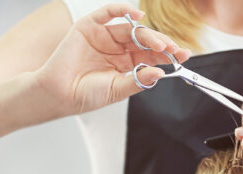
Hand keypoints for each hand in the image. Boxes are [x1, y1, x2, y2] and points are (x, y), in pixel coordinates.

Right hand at [35, 3, 190, 116]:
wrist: (59, 93)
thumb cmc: (86, 94)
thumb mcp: (118, 89)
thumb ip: (138, 80)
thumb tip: (160, 73)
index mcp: (127, 64)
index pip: (151, 56)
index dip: (167, 55)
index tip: (183, 56)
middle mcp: (118, 48)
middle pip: (145, 41)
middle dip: (162, 44)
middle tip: (175, 50)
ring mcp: (105, 36)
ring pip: (132, 29)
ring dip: (148, 34)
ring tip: (160, 44)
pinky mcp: (90, 26)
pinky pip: (109, 13)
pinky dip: (123, 10)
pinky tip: (138, 16)